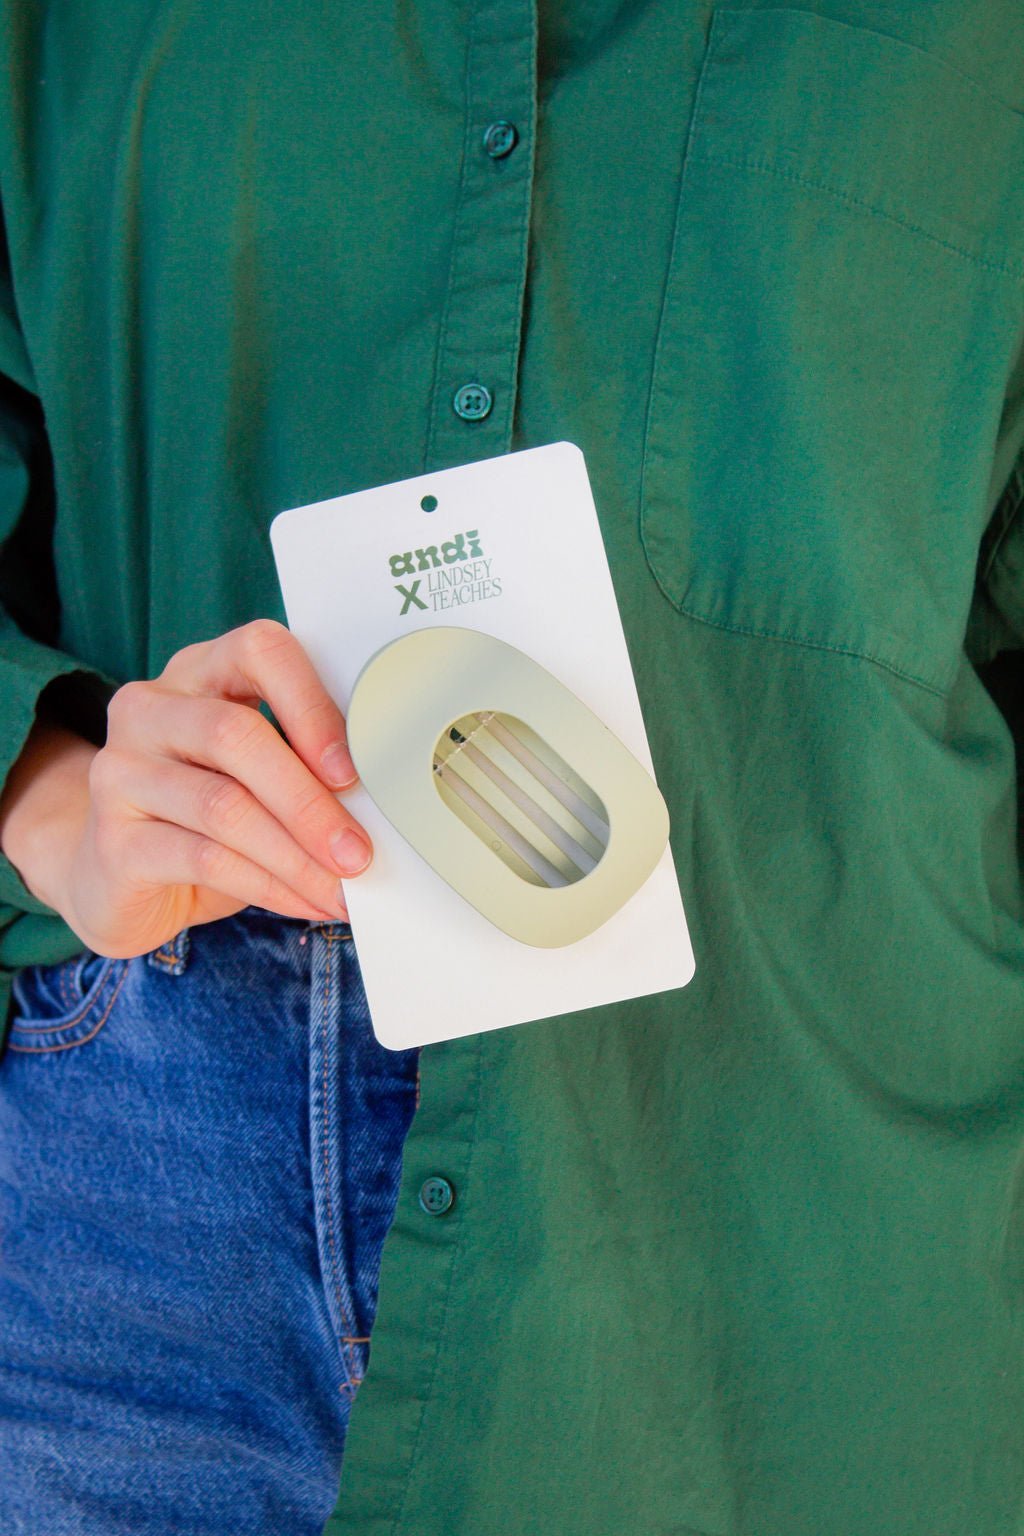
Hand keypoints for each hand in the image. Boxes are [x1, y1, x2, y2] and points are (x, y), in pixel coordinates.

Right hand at [52, 619, 369, 957]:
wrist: (121, 880)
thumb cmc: (207, 818)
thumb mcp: (258, 778)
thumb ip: (304, 767)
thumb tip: (380, 802)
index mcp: (199, 672)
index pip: (259, 650)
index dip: (311, 705)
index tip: (353, 771)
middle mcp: (150, 710)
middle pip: (235, 735)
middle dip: (309, 801)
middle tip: (357, 851)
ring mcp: (120, 772)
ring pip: (223, 807)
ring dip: (297, 856)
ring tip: (342, 889)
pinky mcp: (112, 840)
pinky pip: (205, 859)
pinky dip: (269, 887)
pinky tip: (305, 903)